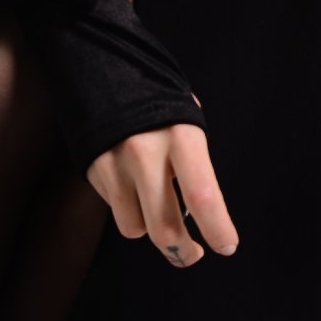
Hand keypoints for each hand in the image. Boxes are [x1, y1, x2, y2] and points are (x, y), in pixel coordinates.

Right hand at [85, 97, 239, 268]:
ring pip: (136, 228)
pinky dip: (129, 210)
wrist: (104, 66)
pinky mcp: (94, 169)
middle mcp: (146, 153)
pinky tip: (134, 189)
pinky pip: (116, 210)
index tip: (227, 245)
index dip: (218, 229)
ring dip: (150, 231)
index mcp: (181, 136)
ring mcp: (116, 163)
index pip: (203, 196)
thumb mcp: (187, 119)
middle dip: (182, 252)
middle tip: (192, 253)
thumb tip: (201, 211)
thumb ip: (194, 163)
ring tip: (159, 215)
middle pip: (165, 227)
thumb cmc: (158, 98)